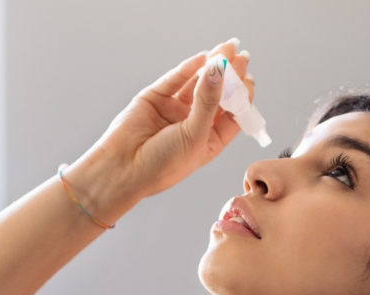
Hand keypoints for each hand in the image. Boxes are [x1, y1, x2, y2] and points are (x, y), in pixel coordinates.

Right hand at [82, 40, 253, 200]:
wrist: (122, 169)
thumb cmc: (161, 165)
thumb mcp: (195, 136)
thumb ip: (208, 102)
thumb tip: (220, 71)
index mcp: (208, 141)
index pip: (232, 115)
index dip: (241, 96)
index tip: (248, 78)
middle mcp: (192, 124)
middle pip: (217, 95)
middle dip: (229, 76)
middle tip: (240, 56)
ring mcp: (173, 110)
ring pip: (196, 84)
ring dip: (211, 67)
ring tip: (225, 50)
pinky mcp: (155, 99)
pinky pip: (174, 80)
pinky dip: (187, 68)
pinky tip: (202, 58)